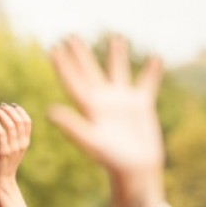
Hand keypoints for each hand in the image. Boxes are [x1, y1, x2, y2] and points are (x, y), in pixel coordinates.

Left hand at [0, 103, 31, 185]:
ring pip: (11, 126)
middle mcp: (21, 144)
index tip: (12, 105)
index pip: (27, 122)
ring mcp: (13, 148)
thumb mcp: (14, 149)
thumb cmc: (5, 164)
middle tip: (1, 106)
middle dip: (11, 111)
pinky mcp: (3, 152)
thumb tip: (10, 121)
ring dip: (3, 115)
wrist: (2, 181)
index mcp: (25, 142)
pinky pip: (1, 134)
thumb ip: (14, 138)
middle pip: (20, 121)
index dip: (20, 111)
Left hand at [48, 36, 164, 182]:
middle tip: (71, 36)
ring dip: (117, 55)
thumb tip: (49, 111)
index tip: (53, 48)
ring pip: (118, 71)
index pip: (72, 80)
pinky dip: (151, 72)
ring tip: (117, 37)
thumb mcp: (91, 141)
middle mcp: (103, 100)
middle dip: (80, 54)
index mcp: (89, 106)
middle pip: (89, 71)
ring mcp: (122, 101)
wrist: (135, 170)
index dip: (62, 65)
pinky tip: (155, 58)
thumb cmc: (111, 159)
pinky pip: (147, 83)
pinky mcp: (141, 106)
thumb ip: (72, 125)